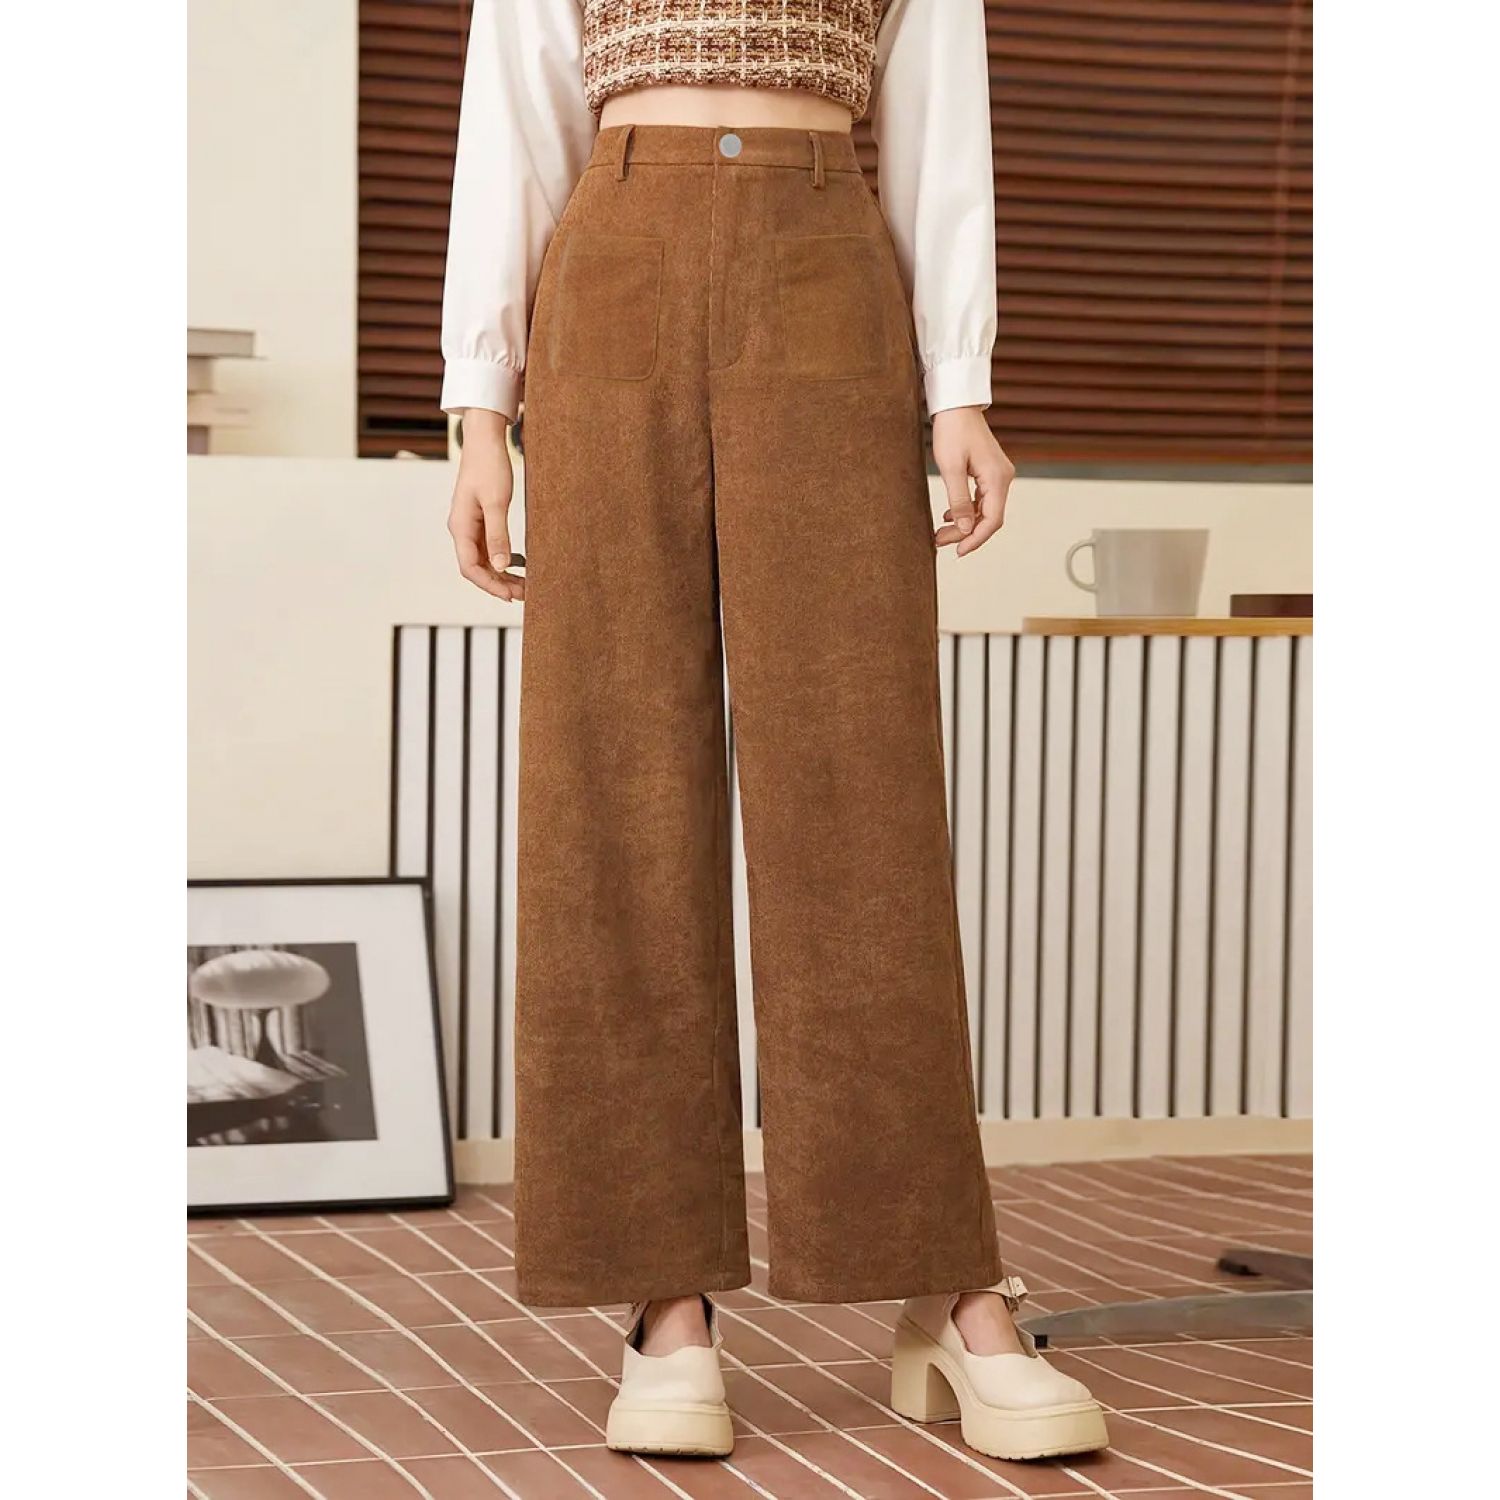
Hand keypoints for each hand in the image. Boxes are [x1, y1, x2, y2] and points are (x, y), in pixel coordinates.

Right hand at [448, 410, 523, 601]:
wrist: (484, 441)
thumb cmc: (489, 467)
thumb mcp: (497, 502)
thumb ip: (498, 535)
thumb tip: (502, 566)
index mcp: (460, 527)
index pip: (469, 567)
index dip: (489, 585)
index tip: (510, 596)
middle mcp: (462, 530)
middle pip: (477, 567)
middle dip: (499, 583)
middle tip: (525, 594)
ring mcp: (470, 526)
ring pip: (484, 560)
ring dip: (502, 574)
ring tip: (525, 585)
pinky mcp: (480, 521)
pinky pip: (489, 548)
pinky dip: (503, 560)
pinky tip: (519, 566)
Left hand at [931, 407, 1014, 556]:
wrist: (956, 405)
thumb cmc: (952, 431)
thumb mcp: (951, 468)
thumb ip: (960, 501)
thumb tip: (966, 529)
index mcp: (997, 478)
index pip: (992, 520)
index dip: (975, 539)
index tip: (958, 551)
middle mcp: (1003, 478)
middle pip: (988, 518)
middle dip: (966, 533)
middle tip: (940, 541)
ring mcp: (998, 475)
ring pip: (984, 510)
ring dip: (964, 524)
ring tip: (941, 532)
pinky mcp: (989, 472)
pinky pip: (982, 499)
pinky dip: (966, 510)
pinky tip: (950, 515)